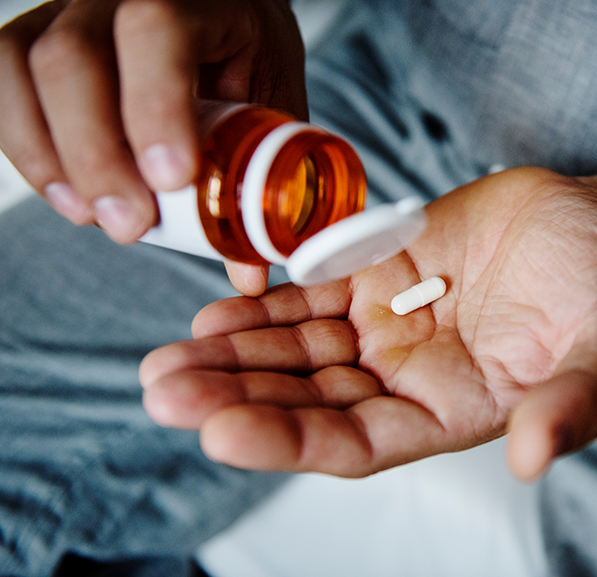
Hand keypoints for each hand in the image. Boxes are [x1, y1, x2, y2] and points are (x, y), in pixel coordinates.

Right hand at [0, 0, 305, 247]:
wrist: (222, 14)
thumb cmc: (248, 57)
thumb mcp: (273, 104)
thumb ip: (266, 175)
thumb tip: (250, 272)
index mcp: (196, 2)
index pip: (158, 29)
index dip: (154, 106)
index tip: (172, 180)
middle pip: (73, 58)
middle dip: (96, 155)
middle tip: (131, 226)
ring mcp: (69, 12)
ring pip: (24, 70)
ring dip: (52, 159)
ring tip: (95, 219)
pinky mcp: (35, 39)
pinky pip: (3, 86)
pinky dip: (26, 149)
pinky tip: (66, 195)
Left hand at [139, 168, 596, 481]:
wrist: (595, 224)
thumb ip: (573, 404)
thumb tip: (534, 457)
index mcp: (454, 412)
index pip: (359, 443)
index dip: (292, 440)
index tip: (222, 433)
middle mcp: (408, 379)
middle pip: (309, 399)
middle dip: (237, 398)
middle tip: (166, 391)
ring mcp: (387, 328)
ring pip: (297, 351)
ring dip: (234, 356)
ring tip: (169, 361)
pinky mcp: (378, 276)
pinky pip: (310, 297)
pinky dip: (264, 307)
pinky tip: (214, 316)